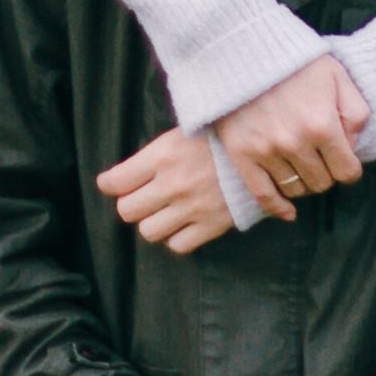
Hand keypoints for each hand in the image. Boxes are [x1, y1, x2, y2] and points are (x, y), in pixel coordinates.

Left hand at [98, 127, 239, 253]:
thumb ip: (157, 153)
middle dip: (131, 204)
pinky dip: (177, 237)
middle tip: (143, 197)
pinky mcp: (211, 225)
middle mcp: (172, 184)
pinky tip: (184, 223)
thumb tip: (127, 173)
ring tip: (164, 211)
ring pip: (148, 232)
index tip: (114, 184)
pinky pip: (178, 245)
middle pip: (127, 210)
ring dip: (153, 222)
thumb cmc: (222, 137)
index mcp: (163, 155)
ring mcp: (191, 207)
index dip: (109, 184)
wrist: (265, 152)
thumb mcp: (185, 131)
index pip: (115, 182)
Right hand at [217, 55, 369, 220]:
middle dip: (326, 172)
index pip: (347, 171)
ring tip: (301, 165)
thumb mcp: (337, 75)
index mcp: (322, 125)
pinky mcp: (241, 155)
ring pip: (296, 189)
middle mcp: (295, 143)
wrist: (243, 50)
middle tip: (320, 158)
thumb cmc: (294, 61)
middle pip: (322, 183)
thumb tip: (353, 145)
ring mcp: (266, 151)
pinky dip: (278, 207)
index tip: (344, 162)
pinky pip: (263, 195)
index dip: (349, 168)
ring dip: (303, 182)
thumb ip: (355, 111)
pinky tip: (288, 211)